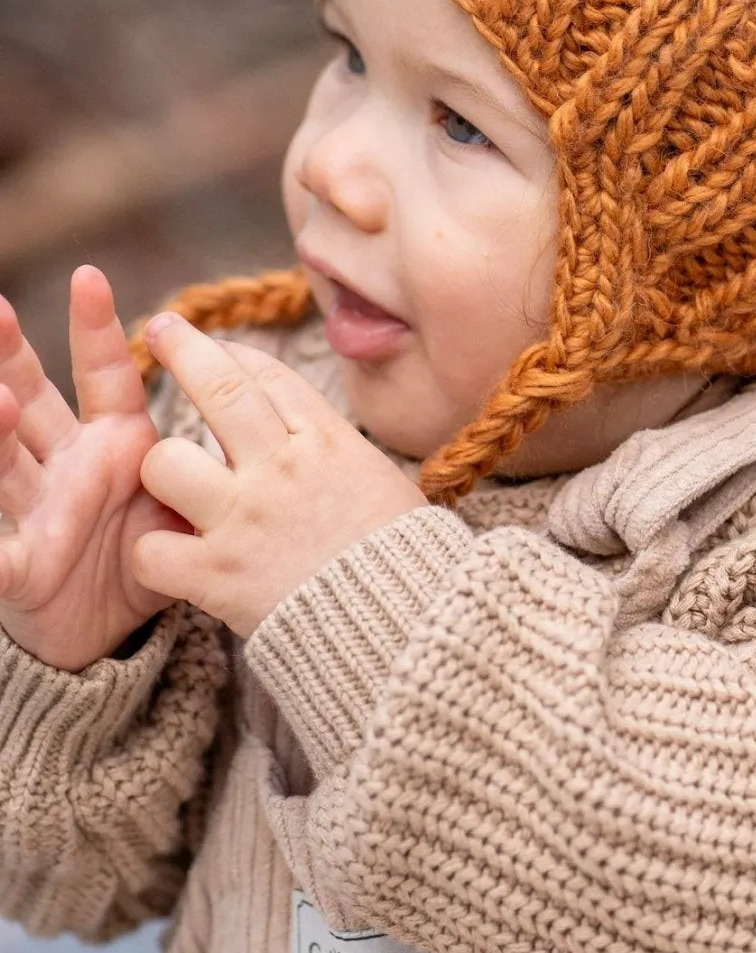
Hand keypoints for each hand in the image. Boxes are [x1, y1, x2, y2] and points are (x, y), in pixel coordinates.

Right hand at [0, 266, 183, 670]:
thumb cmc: (145, 548)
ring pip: (7, 465)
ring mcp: (37, 513)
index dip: (97, 328)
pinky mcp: (21, 568)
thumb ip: (208, 457)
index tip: (92, 276)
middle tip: (0, 312)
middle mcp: (65, 465)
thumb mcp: (183, 498)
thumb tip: (269, 416)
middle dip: (14, 358)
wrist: (108, 626)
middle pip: (33, 401)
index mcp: (112, 441)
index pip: (104, 374)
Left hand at [132, 313, 425, 635]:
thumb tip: (311, 436)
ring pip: (166, 463)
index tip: (215, 347)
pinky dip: (152, 554)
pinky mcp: (218, 575)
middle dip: (184, 350)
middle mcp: (280, 467)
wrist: (408, 623)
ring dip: (160, 471)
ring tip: (167, 485)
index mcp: (327, 441)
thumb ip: (335, 455)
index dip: (234, 355)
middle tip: (163, 329)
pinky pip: (151, 550)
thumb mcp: (382, 481)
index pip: (268, 377)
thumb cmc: (406, 559)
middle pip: (218, 389)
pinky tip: (166, 557)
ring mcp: (244, 518)